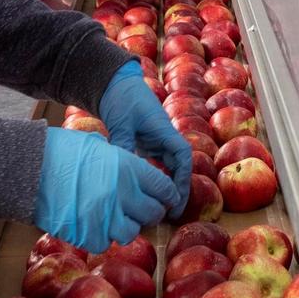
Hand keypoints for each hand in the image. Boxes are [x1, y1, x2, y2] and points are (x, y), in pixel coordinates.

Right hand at [33, 128, 172, 253]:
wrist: (29, 168)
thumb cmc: (61, 151)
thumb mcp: (99, 147)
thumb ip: (122, 163)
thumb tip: (135, 175)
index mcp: (129, 168)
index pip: (164, 188)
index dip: (166, 195)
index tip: (164, 199)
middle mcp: (123, 194)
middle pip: (152, 213)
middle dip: (148, 212)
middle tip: (139, 211)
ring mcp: (105, 217)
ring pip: (131, 232)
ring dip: (125, 227)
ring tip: (114, 219)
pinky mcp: (87, 234)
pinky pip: (105, 243)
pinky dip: (100, 237)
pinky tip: (92, 225)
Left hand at [98, 63, 190, 216]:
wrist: (116, 84)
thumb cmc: (122, 98)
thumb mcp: (121, 122)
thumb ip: (124, 144)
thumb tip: (124, 170)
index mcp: (164, 130)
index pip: (182, 155)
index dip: (182, 177)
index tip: (176, 195)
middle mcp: (165, 138)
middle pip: (179, 166)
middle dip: (178, 189)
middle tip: (172, 213)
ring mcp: (157, 142)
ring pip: (169, 168)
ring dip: (168, 187)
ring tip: (162, 209)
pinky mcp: (147, 145)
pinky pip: (157, 166)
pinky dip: (156, 180)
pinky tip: (149, 195)